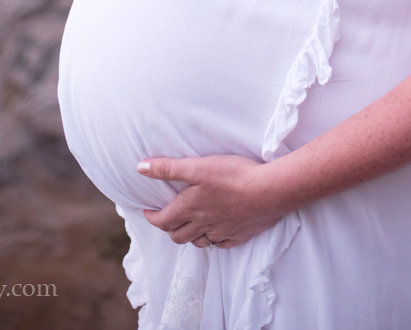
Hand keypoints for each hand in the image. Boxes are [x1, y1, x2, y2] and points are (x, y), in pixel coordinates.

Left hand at [138, 155, 285, 247]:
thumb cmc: (232, 176)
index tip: (147, 212)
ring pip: (200, 242)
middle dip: (168, 229)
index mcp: (190, 209)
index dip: (152, 218)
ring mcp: (223, 232)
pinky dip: (213, 240)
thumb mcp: (196, 167)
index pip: (163, 221)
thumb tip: (140, 167)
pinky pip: (221, 244)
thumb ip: (167, 168)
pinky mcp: (241, 235)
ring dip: (190, 236)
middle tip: (166, 218)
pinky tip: (215, 232)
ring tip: (188, 225)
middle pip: (179, 236)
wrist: (270, 191)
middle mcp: (204, 225)